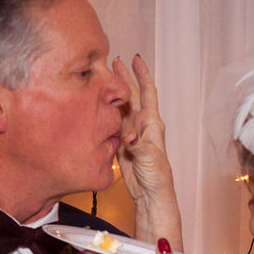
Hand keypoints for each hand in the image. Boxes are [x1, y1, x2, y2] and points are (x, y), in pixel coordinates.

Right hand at [114, 55, 181, 246]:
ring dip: (112, 93)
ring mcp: (131, 133)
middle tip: (112, 60)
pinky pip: (112, 123)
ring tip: (101, 79)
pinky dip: (105, 113)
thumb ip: (139, 146)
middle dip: (123, 77)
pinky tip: (96, 106)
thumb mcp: (150, 160)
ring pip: (120, 107)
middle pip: (132, 95)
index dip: (142, 75)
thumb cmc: (157, 177)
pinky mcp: (122, 144)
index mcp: (152, 123)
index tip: (136, 58)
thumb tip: (129, 136)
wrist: (151, 194)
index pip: (147, 93)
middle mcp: (142, 125)